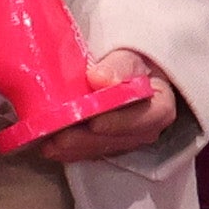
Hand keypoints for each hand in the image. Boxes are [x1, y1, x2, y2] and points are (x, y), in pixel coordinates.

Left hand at [28, 55, 179, 160]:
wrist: (119, 71)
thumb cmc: (127, 63)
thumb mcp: (128, 56)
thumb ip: (118, 65)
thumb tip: (99, 78)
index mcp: (160, 105)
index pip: (149, 117)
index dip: (122, 123)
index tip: (95, 122)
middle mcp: (147, 129)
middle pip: (120, 139)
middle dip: (88, 140)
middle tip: (62, 136)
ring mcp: (126, 141)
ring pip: (102, 149)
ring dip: (74, 148)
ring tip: (49, 143)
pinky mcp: (106, 146)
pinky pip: (89, 152)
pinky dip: (68, 151)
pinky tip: (48, 146)